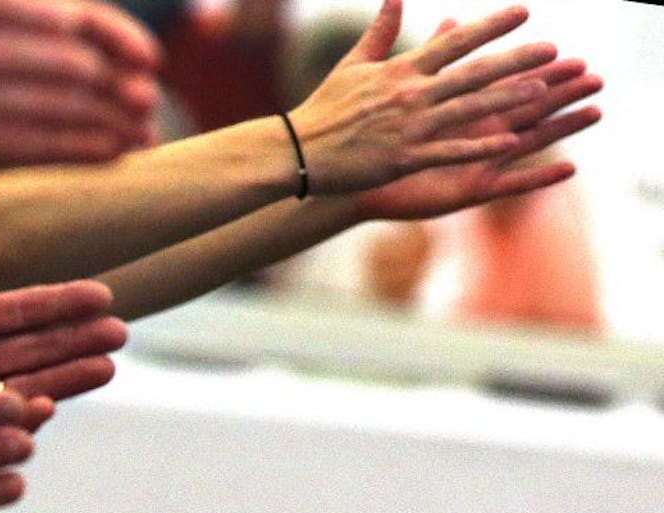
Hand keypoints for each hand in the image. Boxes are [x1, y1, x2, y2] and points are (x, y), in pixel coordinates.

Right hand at [0, 0, 160, 178]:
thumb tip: (40, 4)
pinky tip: (87, 157)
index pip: (26, 8)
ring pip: (16, 110)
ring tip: (133, 131)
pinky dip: (44, 154)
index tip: (139, 50)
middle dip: (101, 81)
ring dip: (84, 123)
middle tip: (148, 96)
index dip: (95, 29)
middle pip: (31, 59)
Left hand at [0, 183, 129, 421]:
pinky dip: (13, 417)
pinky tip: (40, 409)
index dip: (62, 303)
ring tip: (105, 368)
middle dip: (78, 341)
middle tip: (119, 332)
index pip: (22, 310)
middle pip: (37, 350)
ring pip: (24, 387)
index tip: (103, 294)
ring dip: (65, 380)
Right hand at [290, 2, 560, 194]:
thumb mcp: (353, 65)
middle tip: (553, 48)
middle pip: (473, 72)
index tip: (524, 12)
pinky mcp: (404, 157)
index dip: (491, 26)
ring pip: (469, 108)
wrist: (298, 151)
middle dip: (516, 59)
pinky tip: (511, 142)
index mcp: (401, 70)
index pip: (455, 41)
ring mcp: (410, 127)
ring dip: (508, 98)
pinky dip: (481, 145)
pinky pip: (451, 149)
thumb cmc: (325, 109)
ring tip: (543, 90)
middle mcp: (411, 94)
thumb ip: (381, 32)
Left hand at [356, 54, 602, 220]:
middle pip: (523, 108)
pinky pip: (510, 184)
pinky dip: (538, 177)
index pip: (500, 82)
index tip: (561, 50)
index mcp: (458, 110)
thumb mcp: (401, 90)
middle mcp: (473, 136)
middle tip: (595, 76)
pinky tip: (569, 168)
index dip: (530, 68)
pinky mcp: (469, 191)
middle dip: (558, 92)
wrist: (350, 178)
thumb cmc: (373, 138)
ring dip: (560, 127)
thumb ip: (426, 57)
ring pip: (526, 141)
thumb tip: (446, 19)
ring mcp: (475, 164)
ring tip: (595, 112)